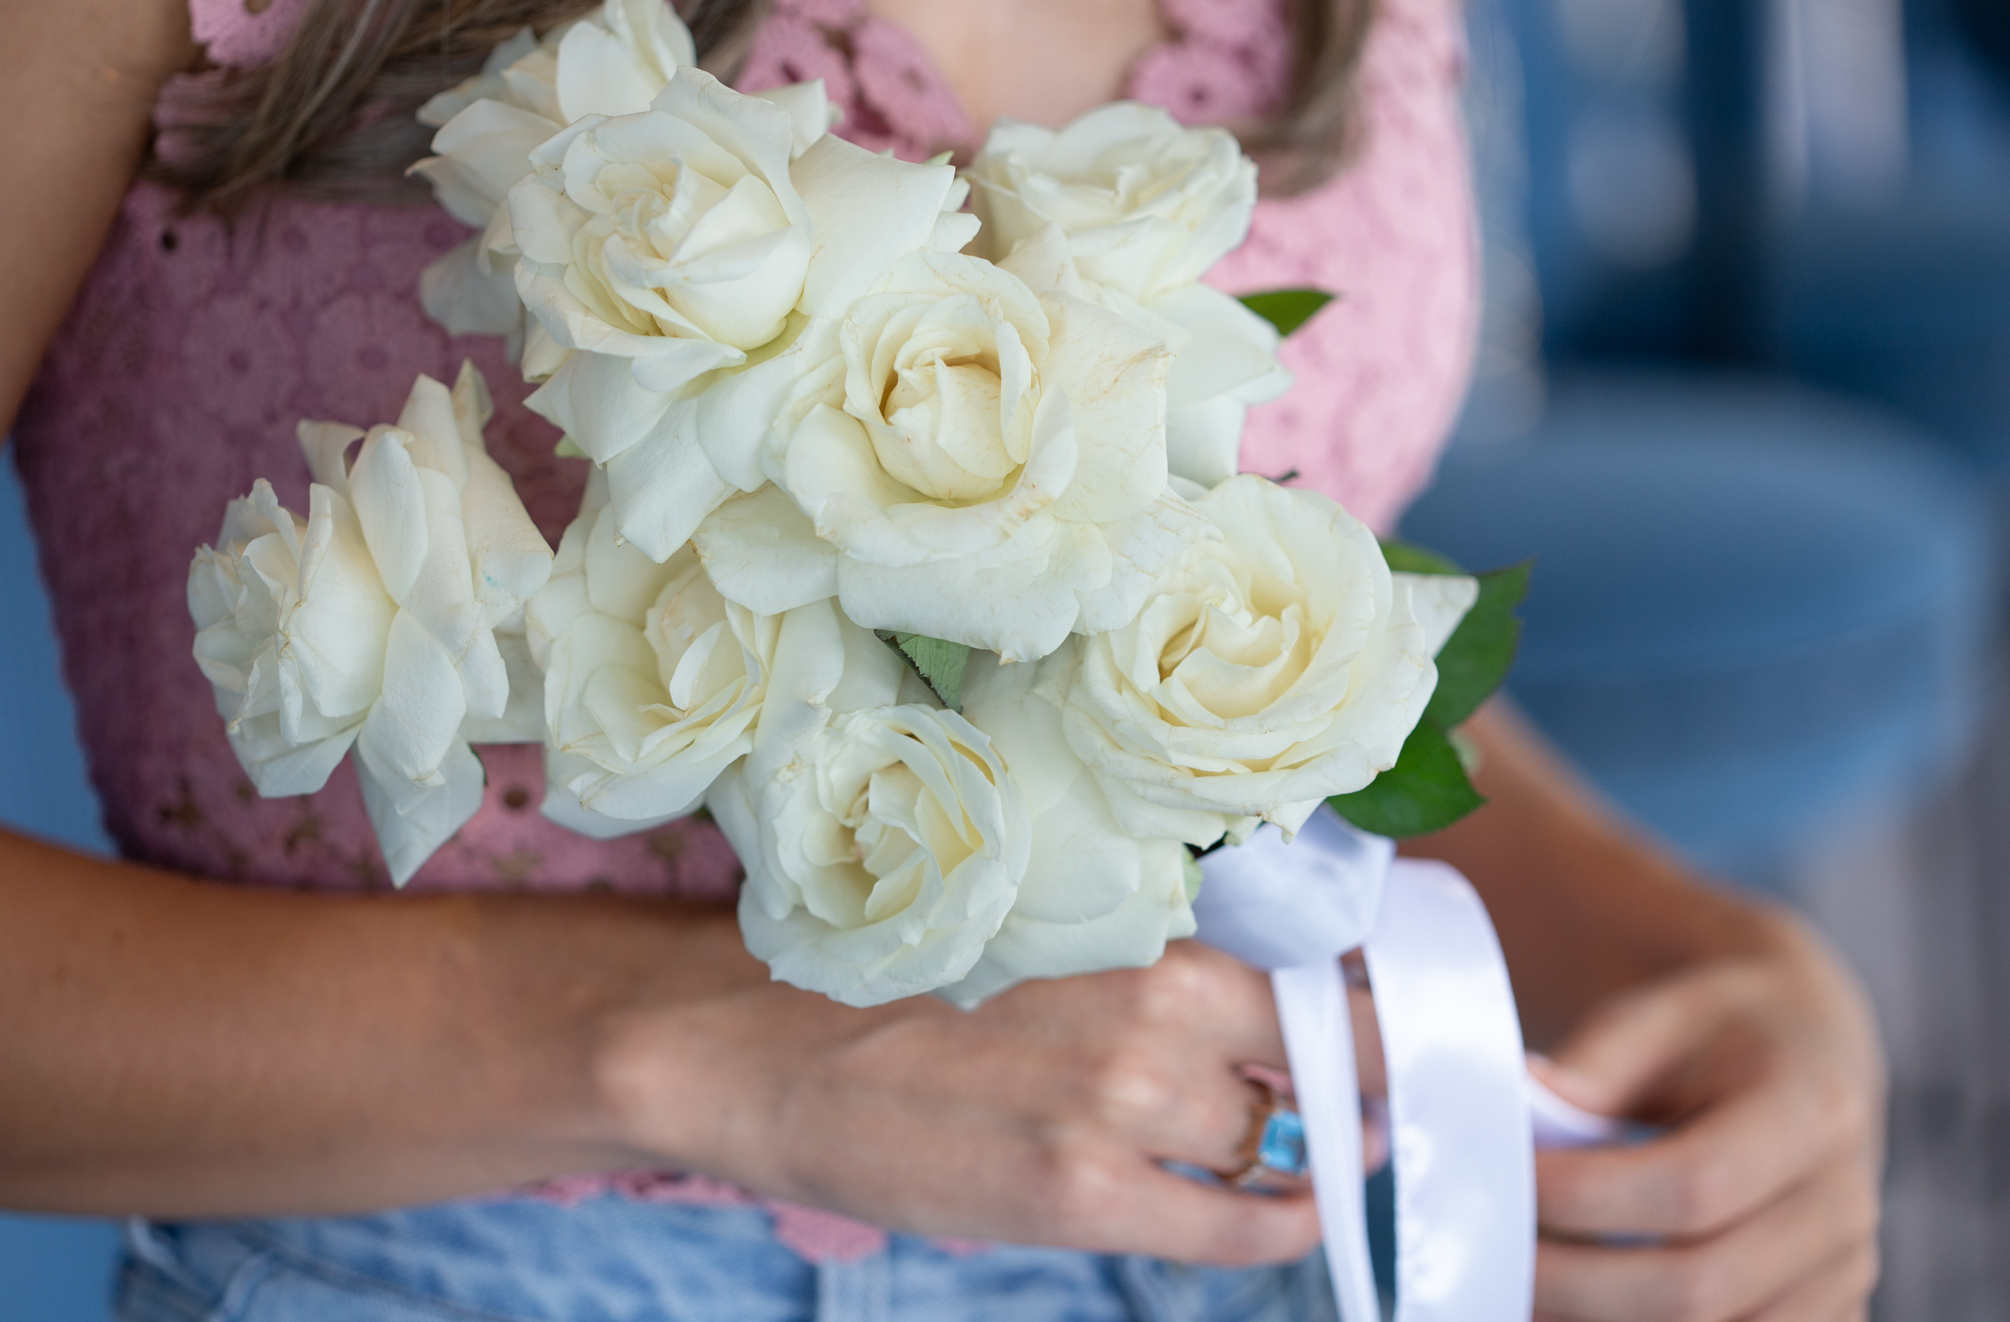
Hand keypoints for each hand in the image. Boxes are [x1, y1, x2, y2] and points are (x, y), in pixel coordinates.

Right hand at [599, 925, 1323, 1266]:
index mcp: (1141, 916)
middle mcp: (1151, 1001)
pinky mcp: (1080, 1192)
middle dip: (1346, 1075)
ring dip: (1292, 1144)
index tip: (1386, 1021)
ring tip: (1293, 1145)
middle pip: (1324, 1047)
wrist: (754, 1040)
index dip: (1372, 1000)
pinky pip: (1237, 1225)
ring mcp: (1120, 1103)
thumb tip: (1273, 979)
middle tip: (1355, 1090)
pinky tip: (1288, 1213)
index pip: (1324, 958)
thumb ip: (1149, 946)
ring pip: (1274, 1134)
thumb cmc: (892, 970)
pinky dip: (1281, 1224)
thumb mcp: (1034, 922)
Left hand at [1529, 915, 1883, 1320]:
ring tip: (1525, 1288)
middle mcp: (1843, 1207)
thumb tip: (1526, 1099)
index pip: (1694, 1184)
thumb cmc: (1720, 1030)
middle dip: (1576, 1283)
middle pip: (1701, 1286)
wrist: (1808, 1054)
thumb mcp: (1662, 1010)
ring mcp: (1844, 1275)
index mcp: (1812, 1110)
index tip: (1508, 1182)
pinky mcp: (1829, 1315)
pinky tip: (1576, 1307)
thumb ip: (1598, 1058)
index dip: (1588, 1196)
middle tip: (1493, 1255)